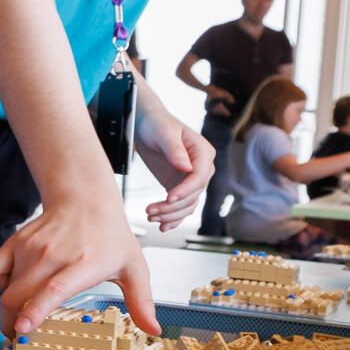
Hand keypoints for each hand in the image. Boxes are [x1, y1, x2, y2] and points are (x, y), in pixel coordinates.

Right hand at [0, 192, 157, 338]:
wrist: (85, 198)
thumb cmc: (109, 236)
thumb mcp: (133, 267)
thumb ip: (141, 301)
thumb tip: (153, 329)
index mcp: (83, 264)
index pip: (53, 289)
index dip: (36, 310)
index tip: (23, 329)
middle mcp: (53, 256)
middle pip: (20, 295)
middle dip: (12, 324)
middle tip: (18, 340)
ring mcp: (31, 248)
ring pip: (6, 287)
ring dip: (9, 308)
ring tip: (20, 317)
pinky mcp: (16, 242)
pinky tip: (15, 286)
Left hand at [133, 114, 213, 231]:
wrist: (146, 124)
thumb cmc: (157, 124)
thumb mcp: (164, 133)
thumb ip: (175, 150)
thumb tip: (186, 168)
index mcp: (203, 152)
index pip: (200, 177)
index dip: (185, 190)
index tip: (168, 198)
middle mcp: (202, 168)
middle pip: (193, 195)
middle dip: (172, 207)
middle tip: (151, 211)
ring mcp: (192, 179)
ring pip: (188, 205)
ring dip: (171, 215)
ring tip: (151, 216)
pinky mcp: (180, 186)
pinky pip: (182, 207)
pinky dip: (173, 218)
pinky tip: (162, 225)